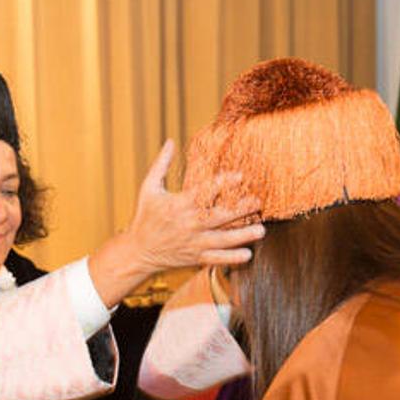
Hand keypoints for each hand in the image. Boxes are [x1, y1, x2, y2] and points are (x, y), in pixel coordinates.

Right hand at [125, 139, 263, 272]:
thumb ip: (161, 164)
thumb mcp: (149, 188)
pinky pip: (216, 259)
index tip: (241, 175)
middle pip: (219, 216)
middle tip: (258, 201)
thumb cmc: (144, 217)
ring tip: (261, 230)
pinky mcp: (195, 258)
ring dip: (243, 235)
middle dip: (240, 209)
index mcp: (179, 205)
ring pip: (222, 239)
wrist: (138, 251)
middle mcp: (189, 224)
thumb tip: (170, 141)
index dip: (223, 183)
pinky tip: (248, 254)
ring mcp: (194, 243)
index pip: (205, 192)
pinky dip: (232, 258)